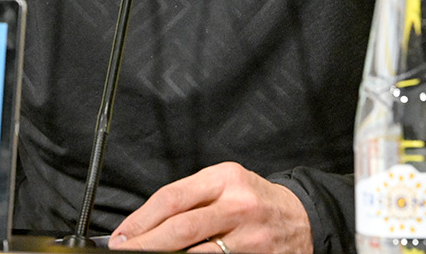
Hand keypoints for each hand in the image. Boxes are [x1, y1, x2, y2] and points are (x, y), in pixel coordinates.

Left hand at [107, 162, 312, 253]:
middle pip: (180, 228)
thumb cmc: (255, 201)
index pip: (172, 198)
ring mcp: (250, 237)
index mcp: (225, 178)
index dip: (141, 220)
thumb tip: (146, 223)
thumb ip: (191, 198)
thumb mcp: (226, 184)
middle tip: (125, 251)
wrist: (302, 219)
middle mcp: (238, 205)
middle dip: (146, 243)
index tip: (123, 235)